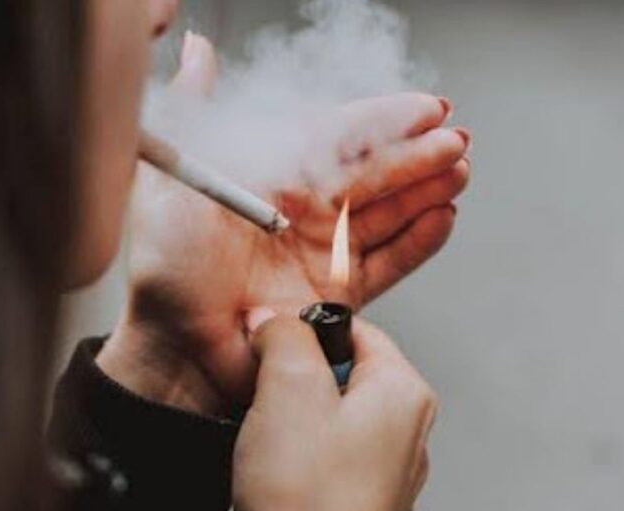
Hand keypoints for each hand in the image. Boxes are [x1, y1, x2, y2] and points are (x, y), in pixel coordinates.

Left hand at [97, 34, 469, 413]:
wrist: (176, 346)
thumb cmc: (165, 266)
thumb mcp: (173, 179)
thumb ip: (193, 111)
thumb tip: (197, 51)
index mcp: (271, 174)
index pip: (337, 136)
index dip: (382, 120)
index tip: (425, 107)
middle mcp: (302, 210)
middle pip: (371, 173)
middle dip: (416, 153)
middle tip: (455, 140)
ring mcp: (323, 251)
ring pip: (387, 213)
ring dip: (425, 191)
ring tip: (458, 172)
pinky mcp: (338, 295)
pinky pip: (388, 263)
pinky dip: (418, 242)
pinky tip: (443, 217)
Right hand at [233, 314, 437, 510]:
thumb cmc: (305, 499)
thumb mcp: (286, 387)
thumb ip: (285, 334)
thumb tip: (276, 319)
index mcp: (405, 394)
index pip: (356, 329)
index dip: (304, 333)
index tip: (273, 350)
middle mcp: (410, 433)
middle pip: (343, 374)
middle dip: (296, 381)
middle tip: (270, 403)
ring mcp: (390, 475)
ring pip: (331, 419)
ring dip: (294, 423)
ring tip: (274, 448)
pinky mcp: (365, 507)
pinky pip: (327, 462)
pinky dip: (300, 462)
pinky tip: (282, 480)